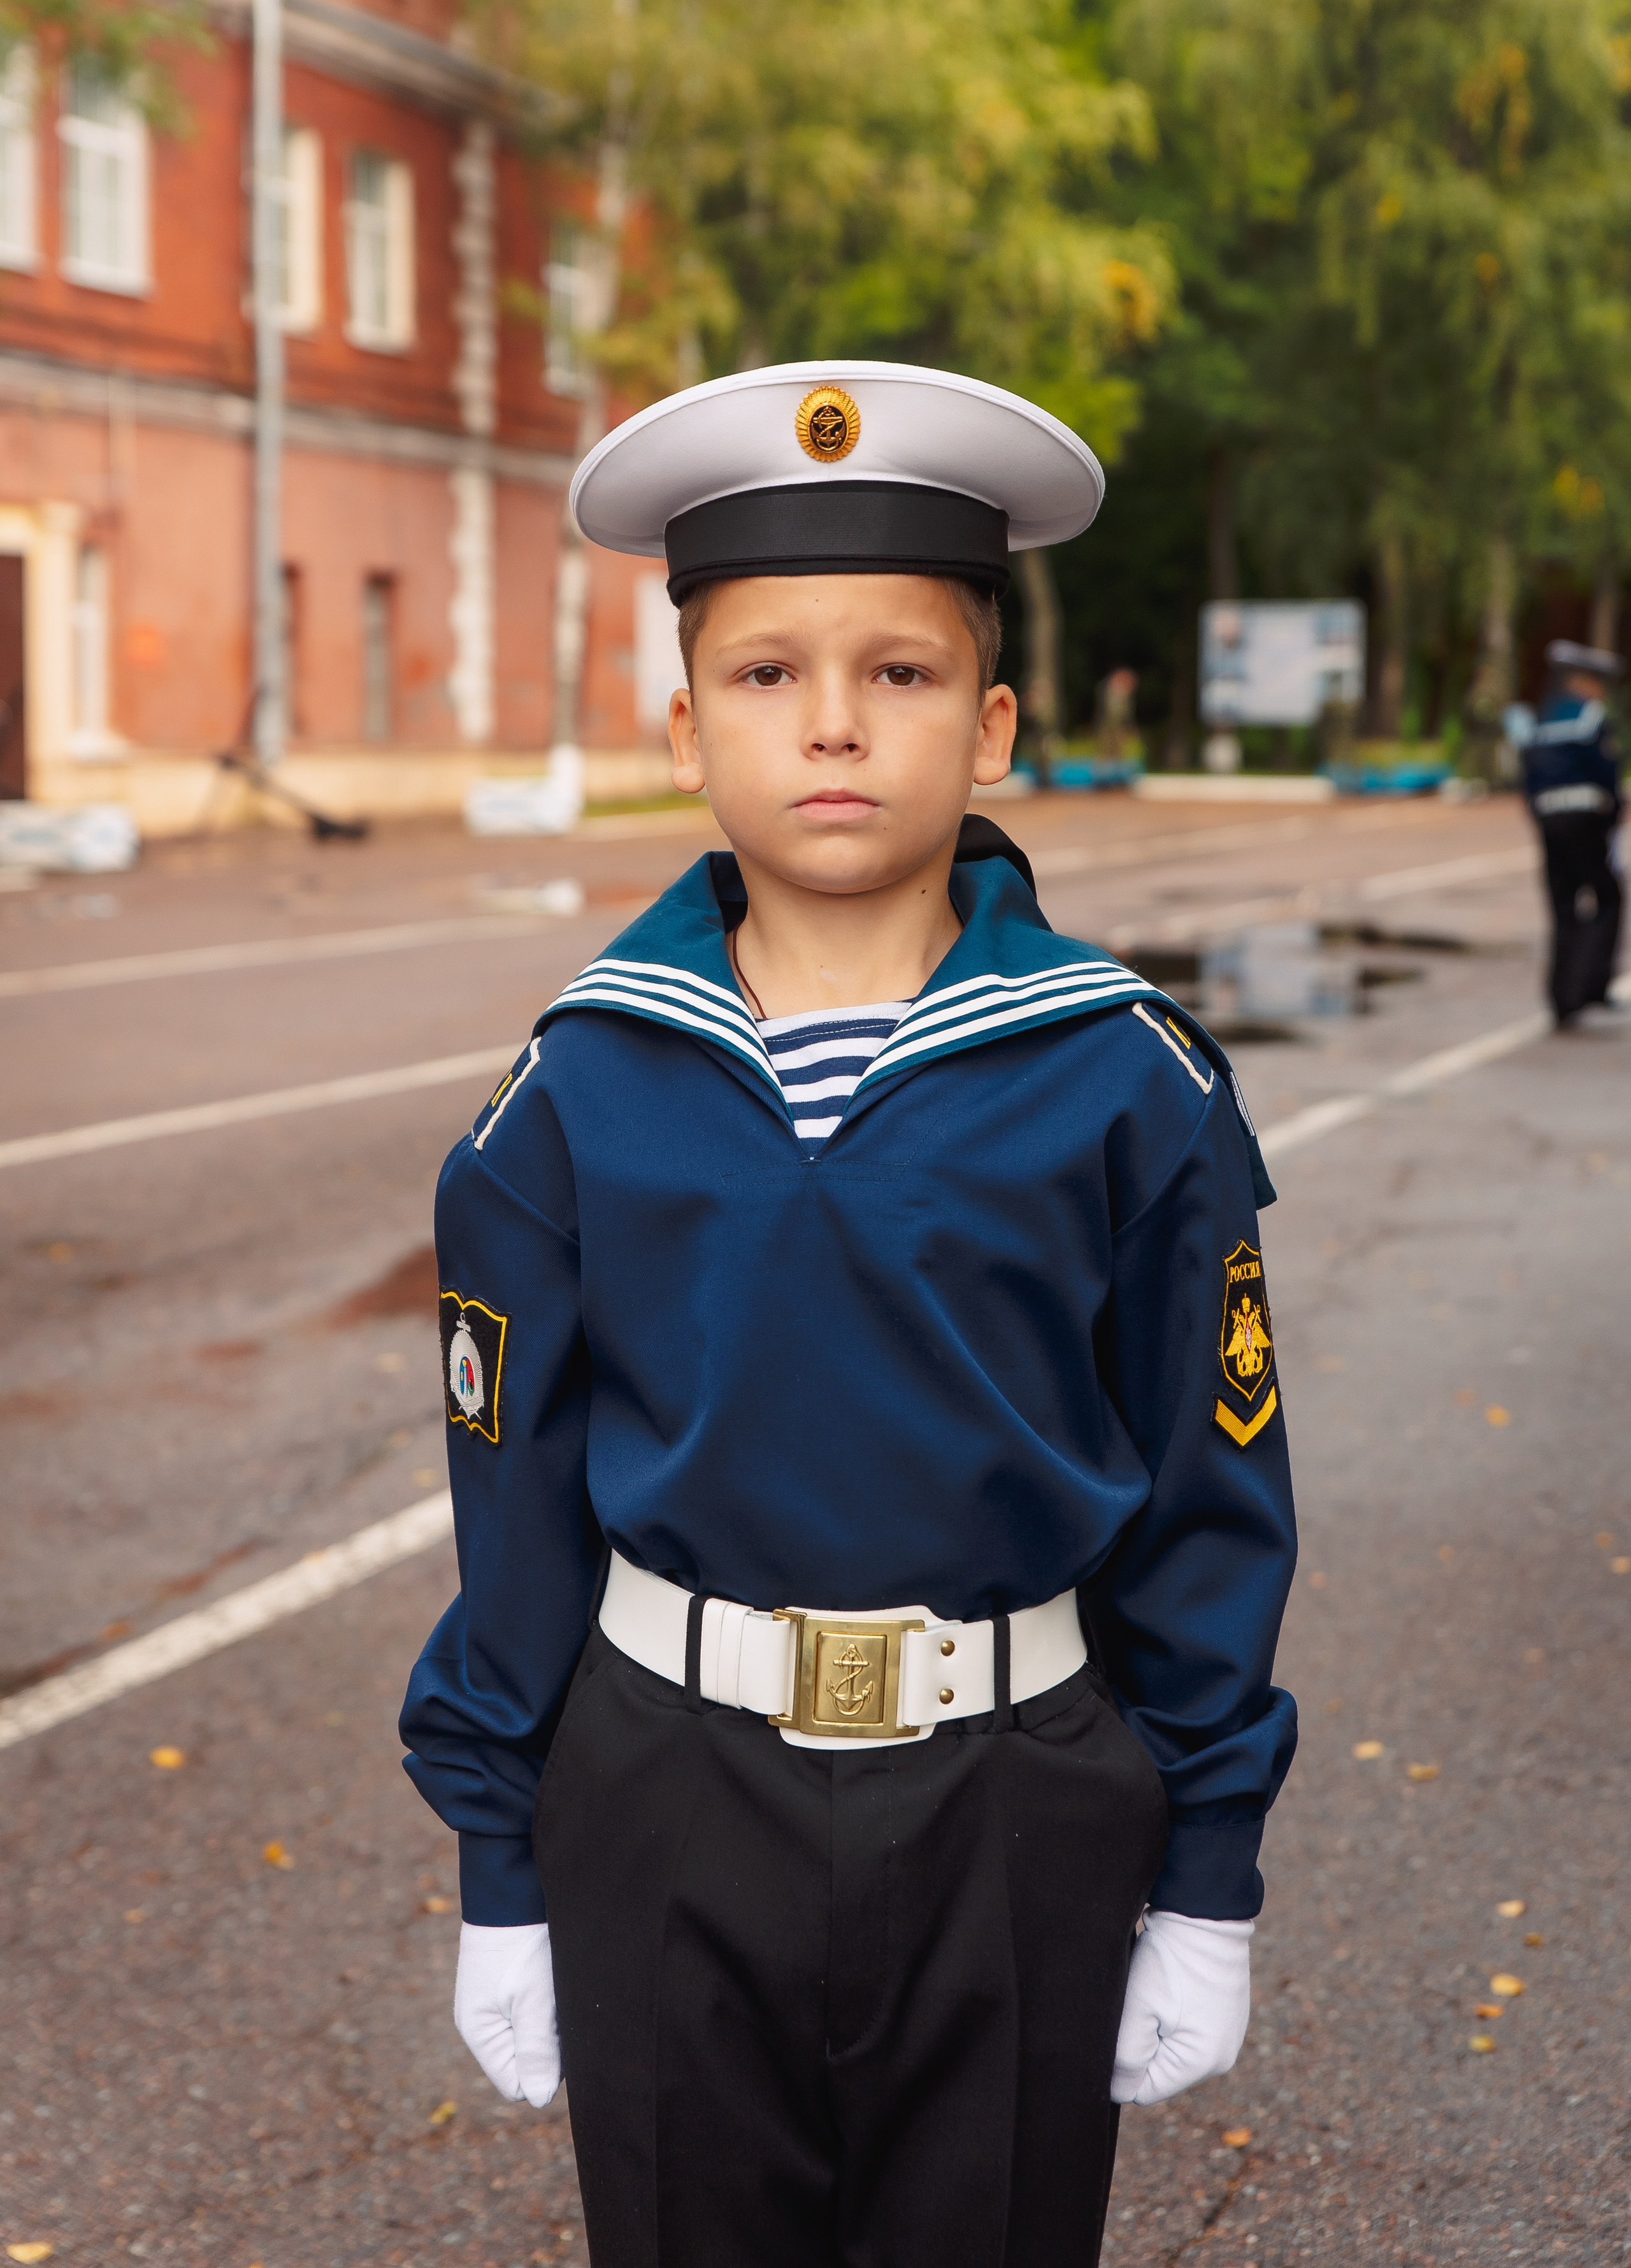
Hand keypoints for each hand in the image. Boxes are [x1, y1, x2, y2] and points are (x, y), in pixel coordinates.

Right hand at [454, 1921, 561, 2106]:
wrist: (514, 1888)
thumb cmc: (521, 1944)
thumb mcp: (532, 2000)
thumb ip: (536, 2051)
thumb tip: (540, 2099)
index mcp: (480, 2034)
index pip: (516, 2085)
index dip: (544, 2070)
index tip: (557, 2036)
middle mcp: (484, 2024)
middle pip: (526, 2062)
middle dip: (550, 2045)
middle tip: (559, 2008)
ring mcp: (495, 2004)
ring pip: (534, 2037)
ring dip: (551, 2022)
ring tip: (556, 1989)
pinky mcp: (509, 1986)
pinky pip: (533, 2013)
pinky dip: (549, 2003)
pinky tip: (553, 1980)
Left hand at [1111, 1911, 1252, 2106]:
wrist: (1204, 1913)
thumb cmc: (1168, 1960)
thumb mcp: (1136, 2010)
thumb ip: (1125, 2060)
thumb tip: (1119, 2091)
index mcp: (1202, 2063)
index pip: (1144, 2089)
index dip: (1123, 2063)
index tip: (1123, 2023)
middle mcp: (1221, 2057)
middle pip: (1159, 2070)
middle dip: (1141, 2044)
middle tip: (1139, 2003)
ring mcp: (1227, 2035)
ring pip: (1171, 2048)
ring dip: (1155, 2027)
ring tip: (1156, 1991)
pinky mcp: (1225, 2015)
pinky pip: (1187, 2029)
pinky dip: (1172, 2013)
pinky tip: (1170, 1985)